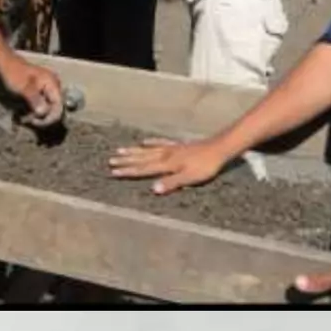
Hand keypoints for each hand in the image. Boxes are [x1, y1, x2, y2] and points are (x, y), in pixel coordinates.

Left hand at [0, 58, 63, 126]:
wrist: (7, 65)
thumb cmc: (15, 74)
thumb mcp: (24, 87)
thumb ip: (34, 99)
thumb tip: (43, 113)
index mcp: (53, 84)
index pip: (59, 107)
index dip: (49, 118)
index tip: (34, 122)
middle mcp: (54, 87)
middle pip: (55, 110)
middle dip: (42, 118)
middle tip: (27, 120)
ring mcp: (49, 90)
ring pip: (49, 110)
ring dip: (37, 117)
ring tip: (24, 118)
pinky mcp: (42, 94)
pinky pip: (43, 107)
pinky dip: (34, 112)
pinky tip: (25, 114)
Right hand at [108, 136, 229, 193]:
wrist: (219, 148)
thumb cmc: (206, 166)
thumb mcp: (189, 178)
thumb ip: (171, 183)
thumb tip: (153, 189)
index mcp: (166, 164)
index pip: (143, 169)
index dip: (128, 171)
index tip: (113, 171)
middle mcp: (165, 155)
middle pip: (141, 158)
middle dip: (126, 160)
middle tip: (110, 160)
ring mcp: (171, 149)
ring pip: (147, 150)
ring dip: (133, 151)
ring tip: (120, 150)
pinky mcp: (178, 146)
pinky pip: (160, 143)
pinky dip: (151, 142)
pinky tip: (145, 141)